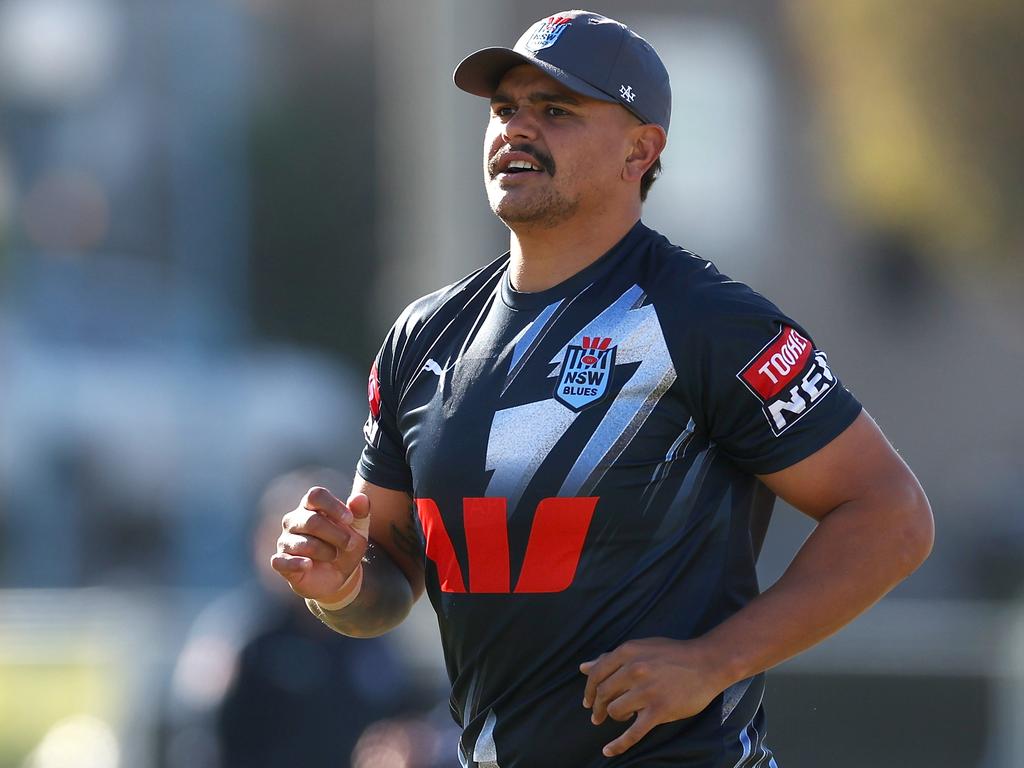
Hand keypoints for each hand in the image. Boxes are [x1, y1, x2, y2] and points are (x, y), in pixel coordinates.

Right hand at [271, 486, 370, 603]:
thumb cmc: (345, 546)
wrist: (338, 575)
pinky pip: (281, 560)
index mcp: (310, 506)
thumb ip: (361, 512)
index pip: (316, 495)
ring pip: (304, 543)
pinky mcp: (281, 561)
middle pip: (312, 521)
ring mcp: (286, 541)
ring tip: (333, 555)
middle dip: (336, 534)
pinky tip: (308, 564)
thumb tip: (360, 497)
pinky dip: (296, 563)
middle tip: (349, 544)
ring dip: (326, 551)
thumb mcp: (359, 530)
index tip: (350, 519)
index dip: (333, 506)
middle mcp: (294, 520)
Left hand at [580, 637, 727, 757]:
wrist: (707, 663)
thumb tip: (583, 667)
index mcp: (628, 652)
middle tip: (598, 716)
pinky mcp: (659, 710)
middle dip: (598, 707)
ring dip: (615, 718)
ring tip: (623, 717)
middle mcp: (634, 670)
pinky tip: (608, 750)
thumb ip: (612, 658)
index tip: (588, 701)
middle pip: (604, 693)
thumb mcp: (641, 648)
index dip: (589, 690)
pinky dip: (618, 744)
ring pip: (616, 711)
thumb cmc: (673, 654)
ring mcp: (646, 691)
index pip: (597, 673)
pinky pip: (633, 732)